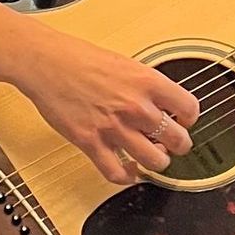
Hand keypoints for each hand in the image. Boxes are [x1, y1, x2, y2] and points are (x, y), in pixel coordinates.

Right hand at [10, 26, 199, 185]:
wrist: (44, 62)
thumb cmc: (78, 58)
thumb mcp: (123, 63)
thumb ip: (144, 86)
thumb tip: (159, 105)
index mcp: (146, 82)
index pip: (190, 108)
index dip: (189, 119)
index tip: (182, 121)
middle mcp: (135, 106)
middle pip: (178, 140)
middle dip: (178, 145)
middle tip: (171, 144)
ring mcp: (113, 127)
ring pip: (155, 161)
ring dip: (157, 163)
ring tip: (151, 157)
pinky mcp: (90, 142)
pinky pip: (117, 172)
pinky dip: (127, 177)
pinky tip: (128, 170)